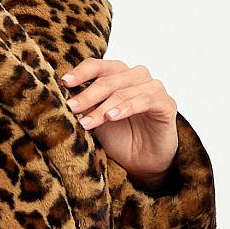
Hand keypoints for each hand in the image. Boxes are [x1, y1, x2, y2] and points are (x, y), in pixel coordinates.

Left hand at [60, 57, 178, 186]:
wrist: (143, 162)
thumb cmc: (119, 138)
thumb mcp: (96, 121)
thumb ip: (85, 106)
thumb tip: (64, 97)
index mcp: (117, 74)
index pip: (97, 66)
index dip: (80, 73)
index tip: (63, 83)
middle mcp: (136, 76)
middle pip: (108, 79)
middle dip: (87, 95)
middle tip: (71, 108)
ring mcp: (153, 87)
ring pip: (123, 91)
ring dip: (103, 107)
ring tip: (87, 122)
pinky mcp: (166, 102)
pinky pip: (145, 100)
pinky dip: (126, 107)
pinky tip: (112, 117)